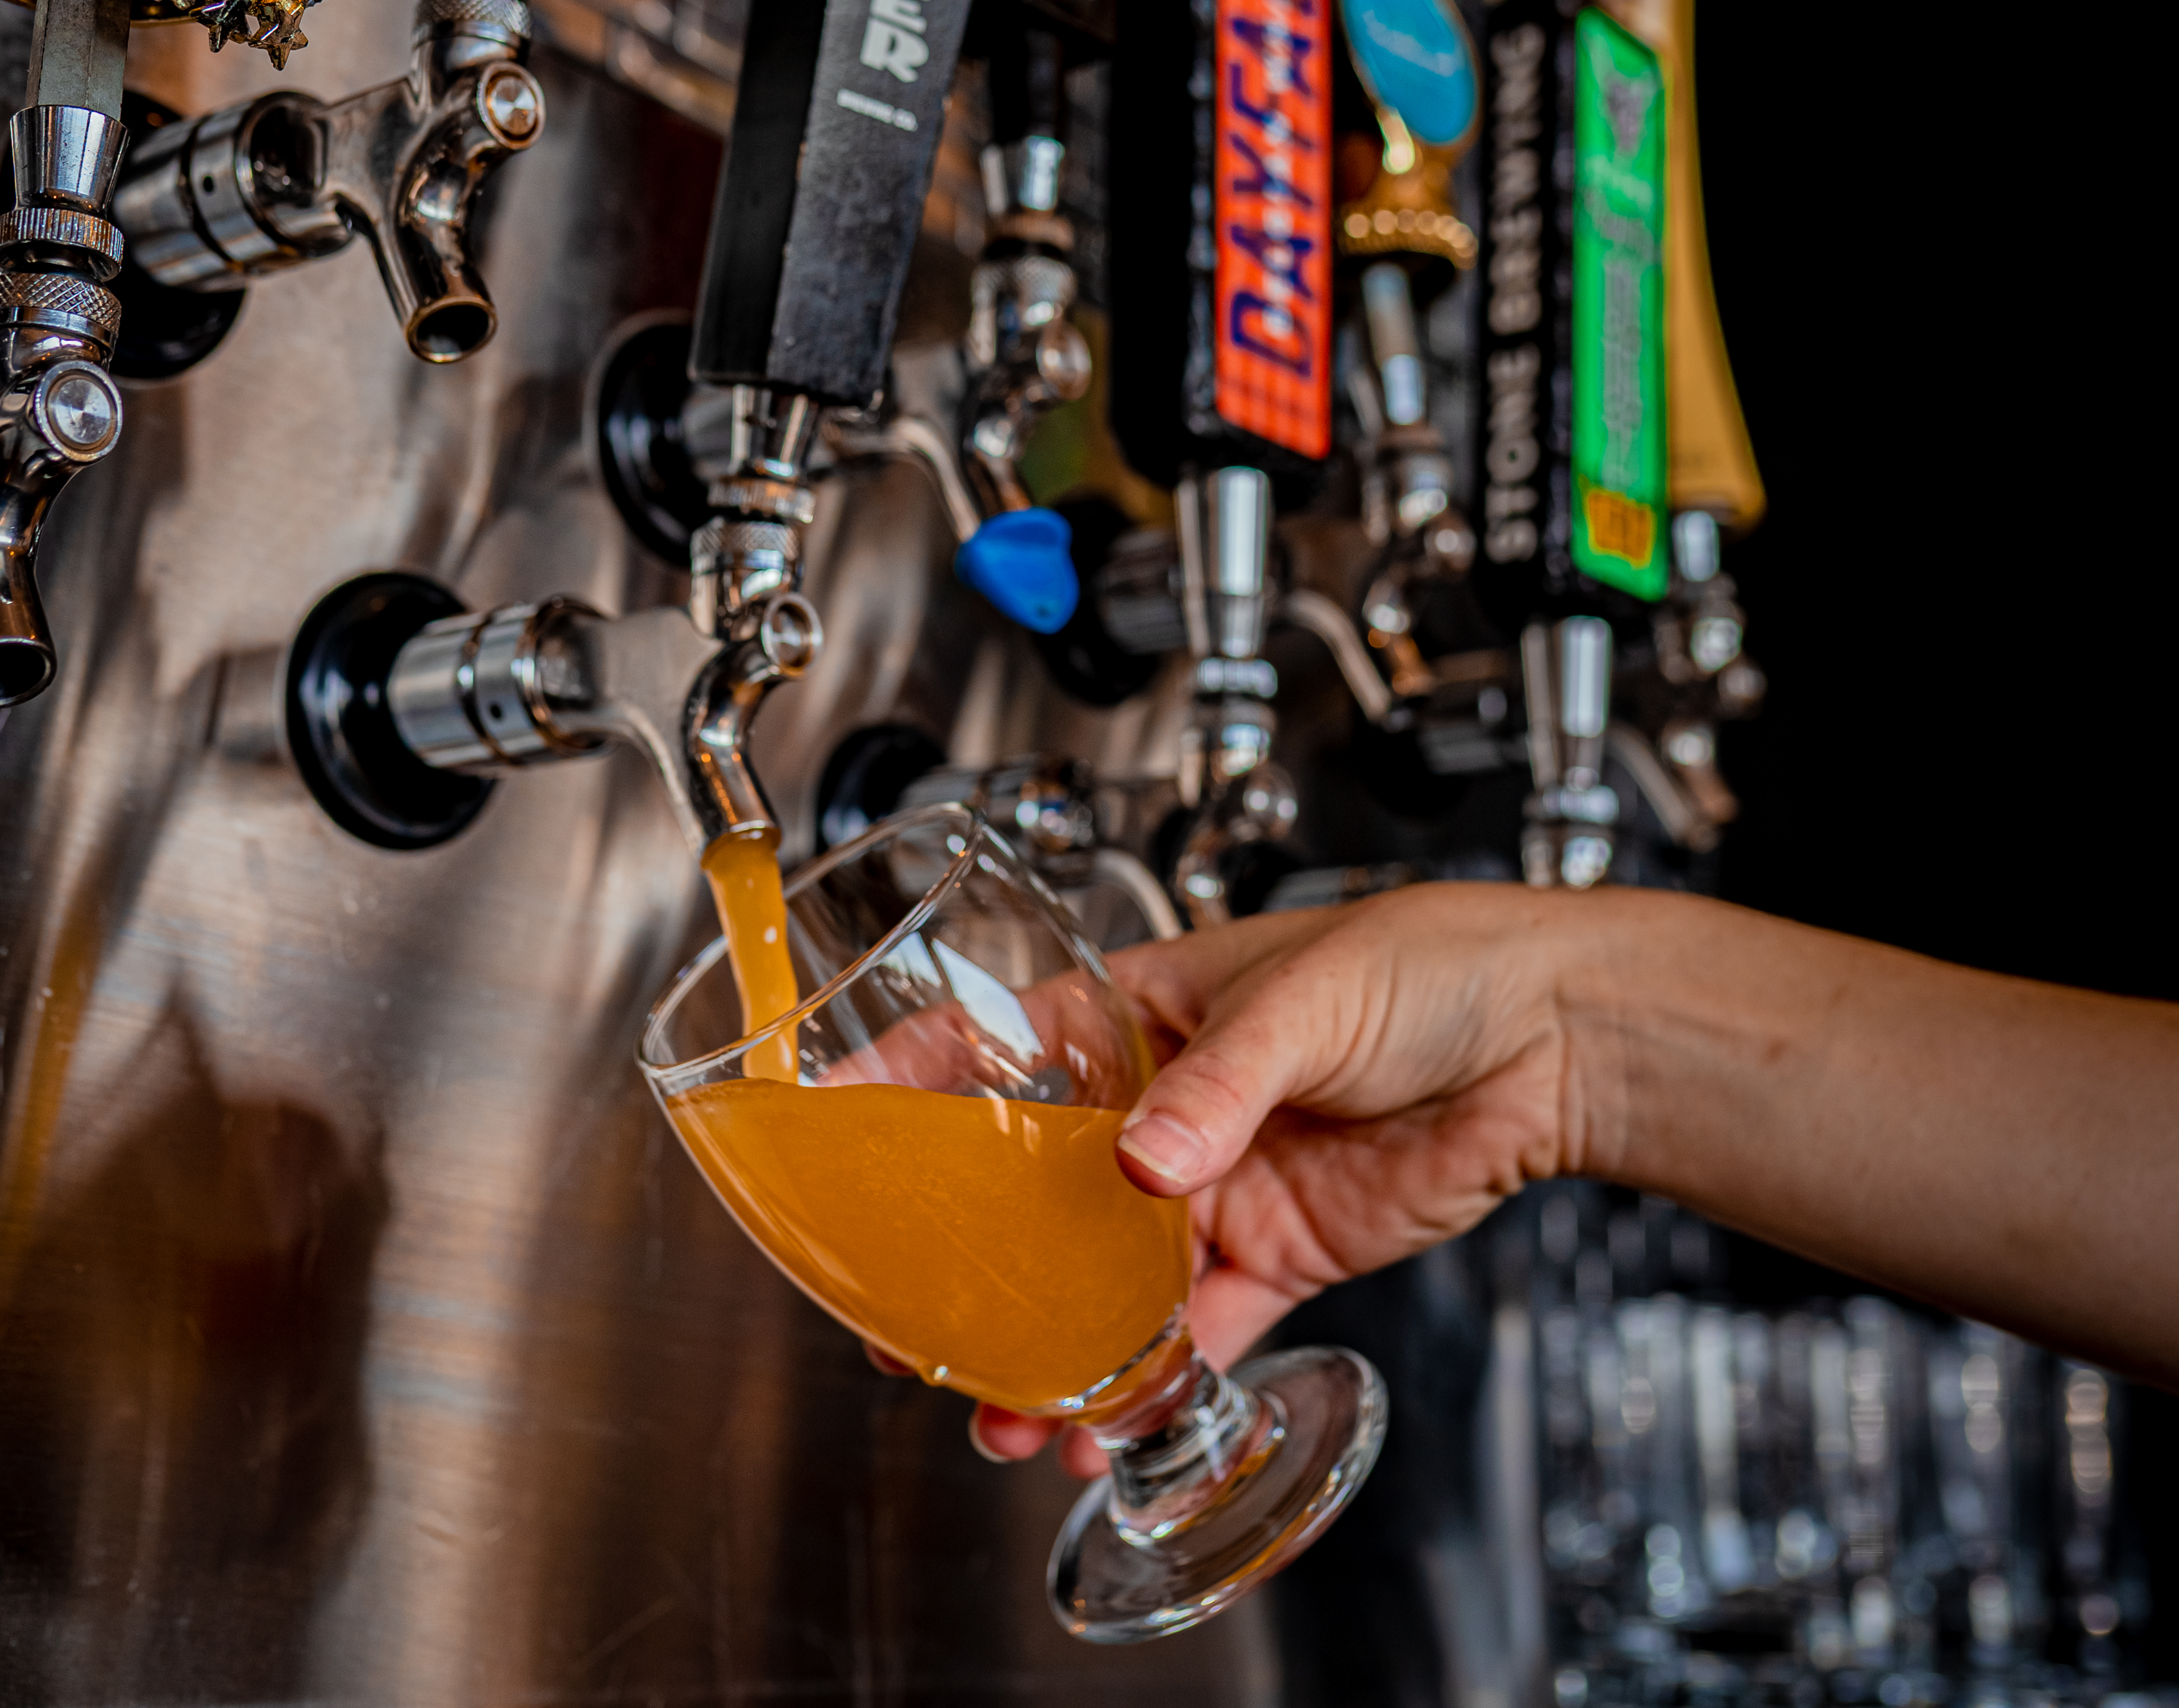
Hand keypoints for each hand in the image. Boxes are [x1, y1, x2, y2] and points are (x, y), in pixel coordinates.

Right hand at [961, 884, 1586, 1474]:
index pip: (1003, 1044)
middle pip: (1039, 1191)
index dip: (913, 1086)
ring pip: (1106, 1281)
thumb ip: (1219, 1085)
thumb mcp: (1305, 998)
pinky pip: (1194, 1332)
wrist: (1552, 1035)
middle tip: (905, 1332)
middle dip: (968, 1264)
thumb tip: (1148, 1164)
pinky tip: (1110, 1424)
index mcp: (1148, 1009)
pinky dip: (1153, 1383)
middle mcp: (1168, 1102)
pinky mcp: (1276, 1252)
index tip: (834, 1133)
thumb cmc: (1429, 962)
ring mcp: (1217, 1184)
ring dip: (1052, 1348)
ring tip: (1005, 1414)